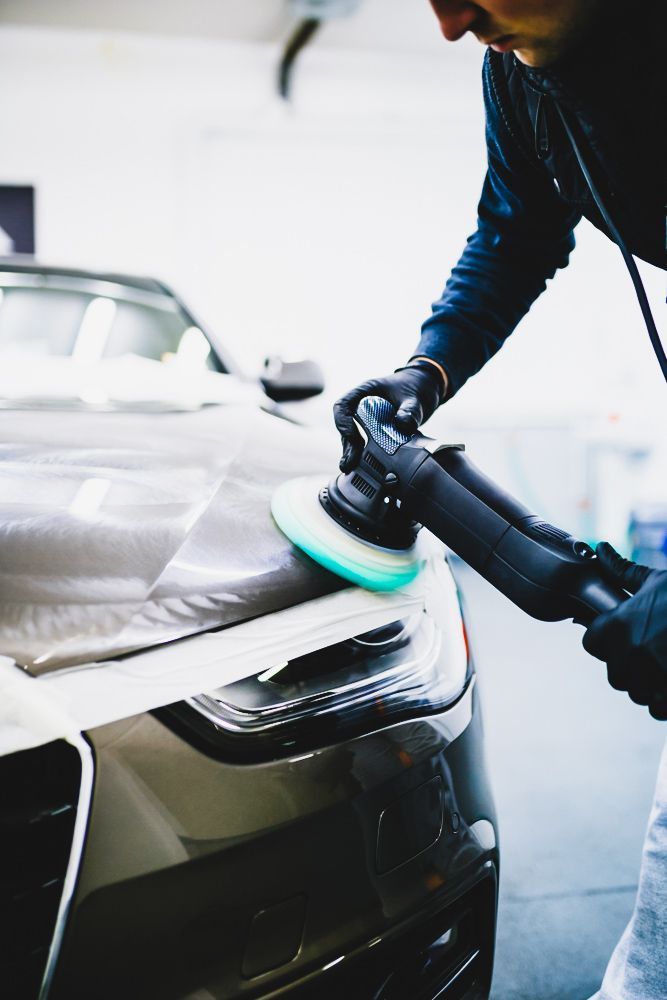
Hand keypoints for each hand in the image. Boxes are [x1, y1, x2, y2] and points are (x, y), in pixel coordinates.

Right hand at [333, 363, 444, 472]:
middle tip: (351, 462)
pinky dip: (363, 454)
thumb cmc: (415, 387)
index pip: (343, 405)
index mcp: (365, 392)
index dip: (343, 422)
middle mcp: (362, 405)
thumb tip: (403, 425)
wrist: (424, 389)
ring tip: (352, 468)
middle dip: (347, 444)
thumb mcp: (415, 398)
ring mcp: (366, 419)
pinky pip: (364, 443)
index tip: (354, 438)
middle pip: (346, 426)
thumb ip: (410, 410)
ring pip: (352, 437)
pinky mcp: (374, 431)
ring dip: (352, 452)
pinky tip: (363, 467)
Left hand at [583, 542, 666, 719]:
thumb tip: (601, 550)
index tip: (622, 639)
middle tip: (652, 655)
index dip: (605, 641)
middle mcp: (633, 650)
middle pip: (615, 674)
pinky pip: (658, 710)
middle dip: (630, 668)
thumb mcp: (656, 580)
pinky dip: (665, 702)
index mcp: (621, 622)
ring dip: (650, 686)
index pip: (591, 643)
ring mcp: (654, 675)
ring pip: (637, 694)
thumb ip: (622, 570)